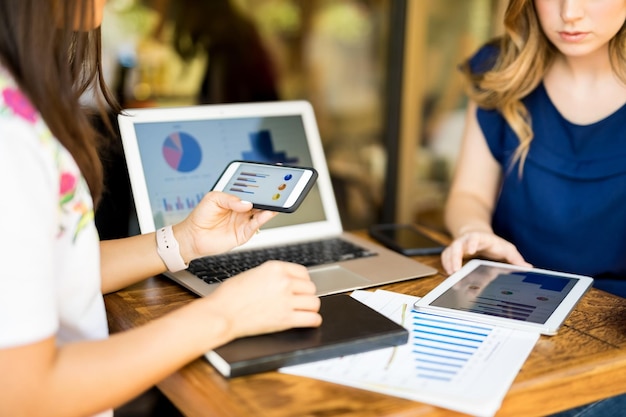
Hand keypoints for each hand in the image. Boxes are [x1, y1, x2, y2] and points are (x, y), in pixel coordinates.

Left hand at [174, 191, 276, 261]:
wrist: (193, 236)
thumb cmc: (201, 216)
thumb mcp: (213, 198)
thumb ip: (230, 198)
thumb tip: (247, 203)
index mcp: (236, 199)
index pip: (252, 191)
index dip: (261, 186)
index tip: (270, 181)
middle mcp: (243, 210)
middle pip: (260, 202)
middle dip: (269, 197)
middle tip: (277, 191)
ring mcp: (244, 221)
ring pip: (262, 213)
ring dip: (270, 207)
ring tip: (276, 201)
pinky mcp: (244, 233)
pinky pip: (256, 225)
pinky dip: (264, 218)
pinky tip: (268, 212)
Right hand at [205, 261, 321, 338]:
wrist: (222, 313)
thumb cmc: (230, 295)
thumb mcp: (253, 273)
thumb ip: (272, 275)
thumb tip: (285, 281)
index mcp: (275, 268)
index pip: (303, 273)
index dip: (302, 282)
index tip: (300, 288)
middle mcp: (283, 282)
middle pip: (310, 288)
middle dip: (305, 295)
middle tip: (299, 300)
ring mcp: (286, 300)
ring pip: (314, 302)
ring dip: (310, 307)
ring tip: (304, 310)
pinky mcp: (286, 319)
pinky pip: (312, 319)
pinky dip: (313, 320)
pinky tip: (308, 320)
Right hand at [441, 231, 531, 274]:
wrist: (477, 233)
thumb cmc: (493, 243)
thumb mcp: (506, 248)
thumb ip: (515, 258)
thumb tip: (528, 268)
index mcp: (480, 238)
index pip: (474, 238)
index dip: (472, 243)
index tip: (471, 250)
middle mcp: (466, 240)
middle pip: (457, 245)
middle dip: (455, 257)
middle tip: (456, 270)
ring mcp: (458, 245)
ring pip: (449, 251)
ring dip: (448, 262)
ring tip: (451, 274)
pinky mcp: (452, 251)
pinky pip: (445, 256)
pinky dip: (445, 264)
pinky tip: (449, 273)